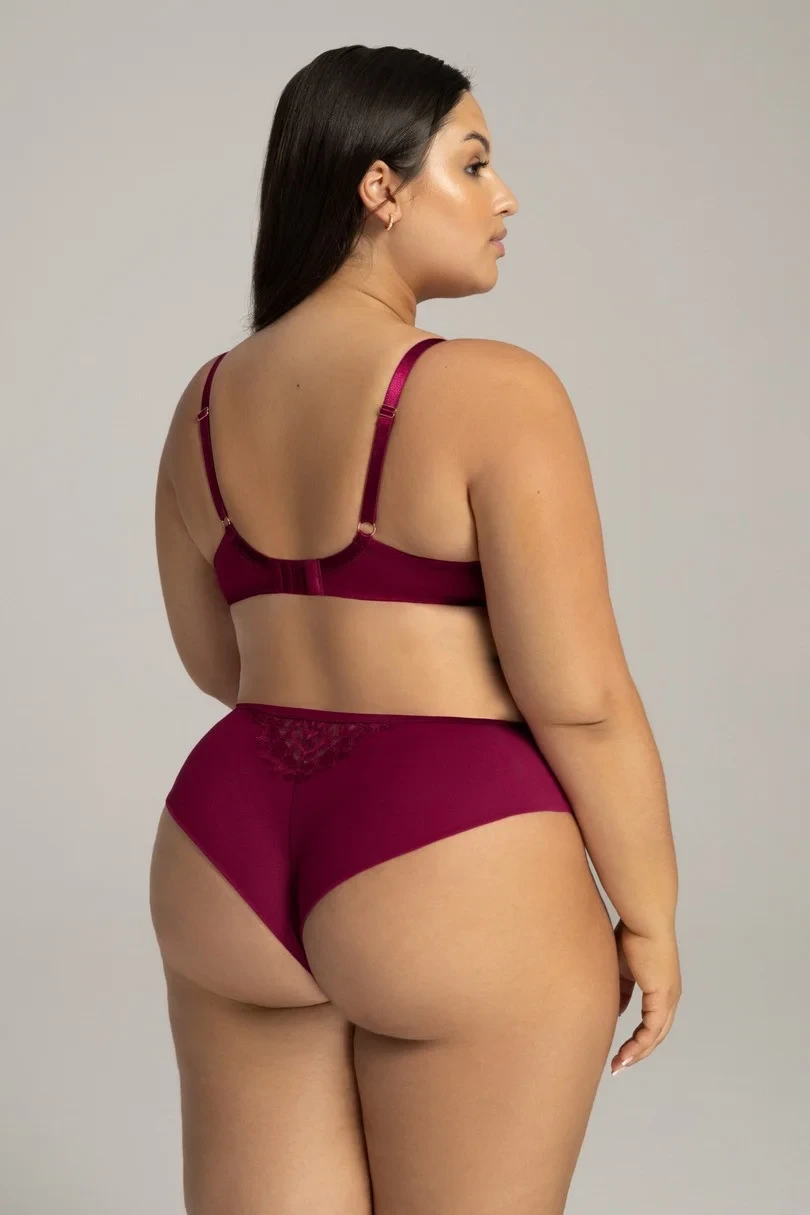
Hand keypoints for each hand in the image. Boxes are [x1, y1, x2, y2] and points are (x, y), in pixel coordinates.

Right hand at [610, 918, 680, 1074]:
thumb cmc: (632, 934)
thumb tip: (618, 1007)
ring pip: (655, 1036)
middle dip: (637, 1051)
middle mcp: (669, 996)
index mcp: (661, 988)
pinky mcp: (662, 998)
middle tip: (618, 1064)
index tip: (620, 1049)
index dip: (637, 1037)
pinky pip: (651, 1030)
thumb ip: (621, 987)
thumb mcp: (622, 966)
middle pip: (656, 1034)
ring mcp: (668, 998)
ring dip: (637, 1053)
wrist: (644, 920)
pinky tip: (626, 1054)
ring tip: (619, 1065)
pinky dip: (639, 1045)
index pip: (652, 1020)